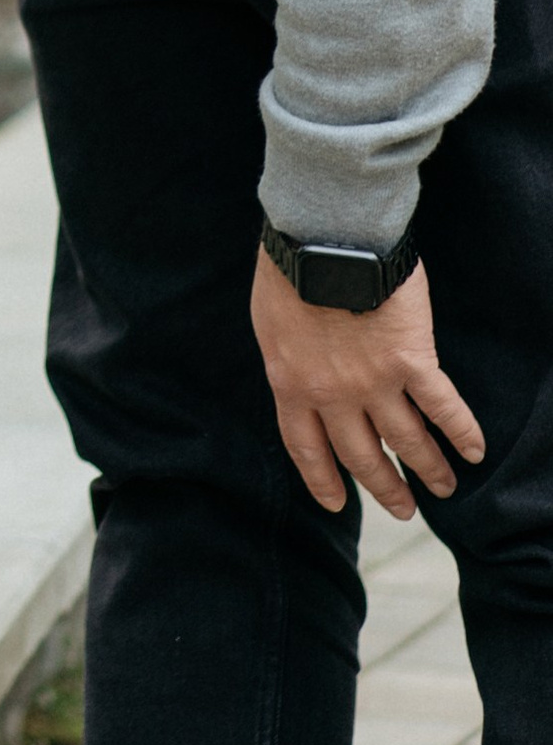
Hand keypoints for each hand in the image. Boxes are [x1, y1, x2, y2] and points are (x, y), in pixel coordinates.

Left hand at [251, 247, 482, 516]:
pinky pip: (443, 407)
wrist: (322, 235)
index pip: (307, 447)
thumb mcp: (269, 323)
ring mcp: (375, 381)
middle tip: (403, 509)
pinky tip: (474, 451)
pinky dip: (462, 432)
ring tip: (443, 488)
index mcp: (291, 384)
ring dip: (429, 470)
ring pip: (407, 442)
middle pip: (362, 455)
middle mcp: (333, 395)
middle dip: (384, 487)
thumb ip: (287, 359)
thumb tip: (298, 376)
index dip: (323, 479)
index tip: (339, 503)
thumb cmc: (290, 268)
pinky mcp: (412, 360)